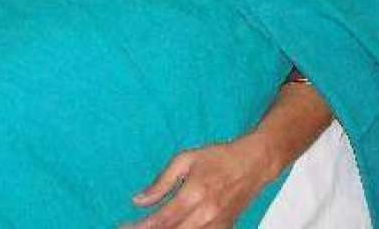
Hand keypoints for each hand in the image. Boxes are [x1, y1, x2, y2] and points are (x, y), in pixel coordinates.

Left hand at [125, 134, 273, 228]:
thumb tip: (139, 200)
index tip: (123, 228)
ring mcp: (216, 225)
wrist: (255, 163)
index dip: (140, 228)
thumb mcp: (187, 158)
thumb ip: (163, 181)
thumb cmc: (220, 156)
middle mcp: (205, 214)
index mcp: (194, 193)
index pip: (161, 219)